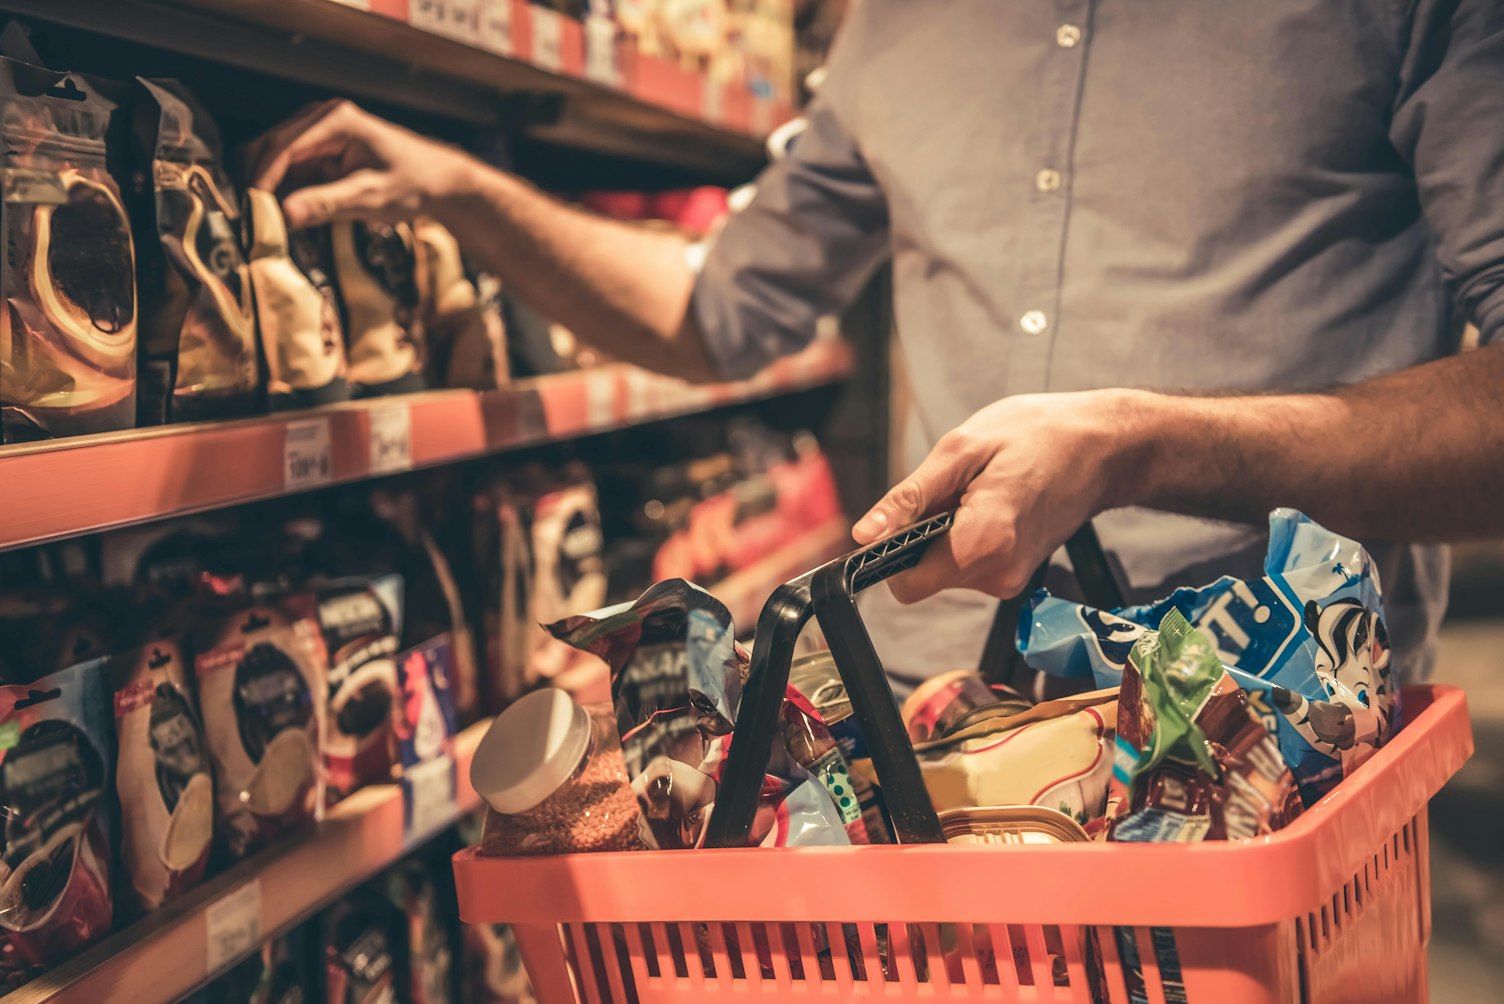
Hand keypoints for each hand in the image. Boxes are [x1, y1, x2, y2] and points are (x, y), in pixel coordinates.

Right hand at [248, 99, 477, 228]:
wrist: (436, 179)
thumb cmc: (412, 184)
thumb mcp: (371, 197)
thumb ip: (326, 204)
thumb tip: (284, 215)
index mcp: (335, 121)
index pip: (281, 147)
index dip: (261, 179)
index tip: (252, 210)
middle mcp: (321, 118)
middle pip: (269, 147)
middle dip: (257, 182)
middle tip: (253, 220)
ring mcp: (318, 131)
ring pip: (272, 157)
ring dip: (265, 187)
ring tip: (263, 221)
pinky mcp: (318, 149)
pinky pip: (287, 167)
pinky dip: (280, 189)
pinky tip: (280, 214)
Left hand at [851, 390, 1137, 603]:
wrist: (1103, 446)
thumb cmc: (1038, 436)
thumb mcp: (962, 449)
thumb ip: (910, 497)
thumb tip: (865, 535)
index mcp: (982, 544)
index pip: (906, 585)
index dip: (890, 554)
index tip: (901, 518)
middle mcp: (997, 574)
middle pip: (924, 575)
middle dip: (923, 534)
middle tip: (956, 490)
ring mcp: (1010, 579)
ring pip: (944, 568)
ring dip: (946, 532)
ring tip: (980, 491)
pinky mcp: (1016, 574)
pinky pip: (967, 563)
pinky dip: (965, 535)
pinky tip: (991, 502)